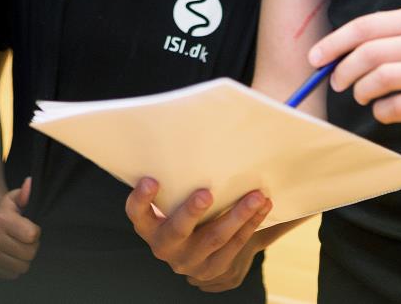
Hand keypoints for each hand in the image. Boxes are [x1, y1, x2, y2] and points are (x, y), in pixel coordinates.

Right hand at [0, 177, 40, 279]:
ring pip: (22, 267)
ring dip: (24, 259)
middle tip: (26, 240)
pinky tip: (10, 255)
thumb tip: (30, 183)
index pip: (32, 235)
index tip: (31, 228)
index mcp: (1, 220)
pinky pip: (12, 275)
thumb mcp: (13, 199)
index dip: (36, 232)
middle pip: (29, 253)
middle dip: (32, 247)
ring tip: (19, 247)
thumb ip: (24, 193)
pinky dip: (14, 267)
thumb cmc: (4, 212)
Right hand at [124, 178, 270, 284]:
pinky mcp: (213, 268)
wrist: (197, 253)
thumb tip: (174, 133)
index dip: (141, 199)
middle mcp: (164, 247)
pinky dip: (250, 224)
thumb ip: (171, 183)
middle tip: (206, 193)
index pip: (137, 214)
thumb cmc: (180, 211)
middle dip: (192, 212)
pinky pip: (234, 245)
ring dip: (238, 215)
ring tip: (256, 196)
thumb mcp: (168, 202)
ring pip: (214, 238)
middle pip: (177, 230)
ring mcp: (188, 262)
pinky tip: (263, 206)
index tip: (151, 179)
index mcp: (148, 227)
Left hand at [310, 6, 400, 129]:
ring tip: (361, 96)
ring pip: (380, 80)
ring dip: (361, 91)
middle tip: (337, 83)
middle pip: (369, 54)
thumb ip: (386, 36)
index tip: (316, 58)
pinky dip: (381, 111)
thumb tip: (333, 54)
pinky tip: (383, 110)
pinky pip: (396, 107)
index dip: (334, 43)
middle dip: (343, 71)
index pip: (365, 27)